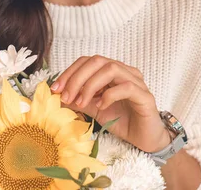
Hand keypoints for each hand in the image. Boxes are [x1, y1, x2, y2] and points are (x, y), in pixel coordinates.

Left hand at [50, 55, 170, 152]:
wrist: (144, 139)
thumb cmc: (122, 121)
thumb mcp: (94, 109)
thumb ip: (79, 100)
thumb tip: (57, 95)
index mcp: (112, 71)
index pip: (88, 61)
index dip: (70, 72)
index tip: (55, 89)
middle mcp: (125, 71)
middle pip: (98, 61)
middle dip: (77, 77)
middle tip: (65, 96)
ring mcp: (136, 81)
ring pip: (111, 69)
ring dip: (90, 85)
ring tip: (81, 103)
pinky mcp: (145, 96)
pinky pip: (126, 87)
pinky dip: (109, 95)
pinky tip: (101, 106)